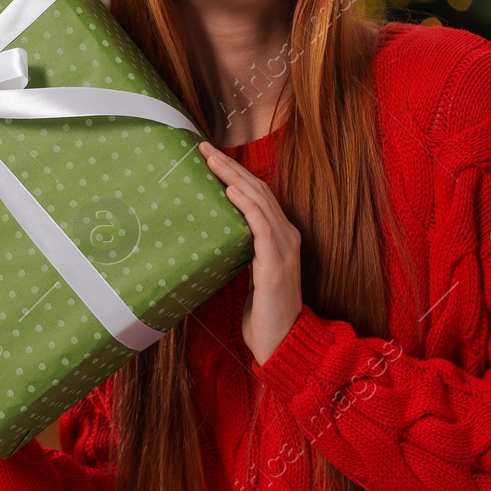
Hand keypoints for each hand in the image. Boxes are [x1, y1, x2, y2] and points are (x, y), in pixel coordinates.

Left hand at [198, 141, 302, 364]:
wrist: (284, 342)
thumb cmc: (264, 311)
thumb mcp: (250, 272)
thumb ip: (241, 249)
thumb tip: (214, 229)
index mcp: (281, 236)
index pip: (258, 194)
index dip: (235, 173)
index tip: (210, 156)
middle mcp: (287, 236)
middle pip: (258, 190)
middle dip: (230, 167)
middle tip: (203, 148)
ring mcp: (284, 249)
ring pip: (260, 202)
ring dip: (234, 178)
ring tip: (212, 160)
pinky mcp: (276, 265)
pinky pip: (262, 228)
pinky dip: (247, 207)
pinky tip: (231, 193)